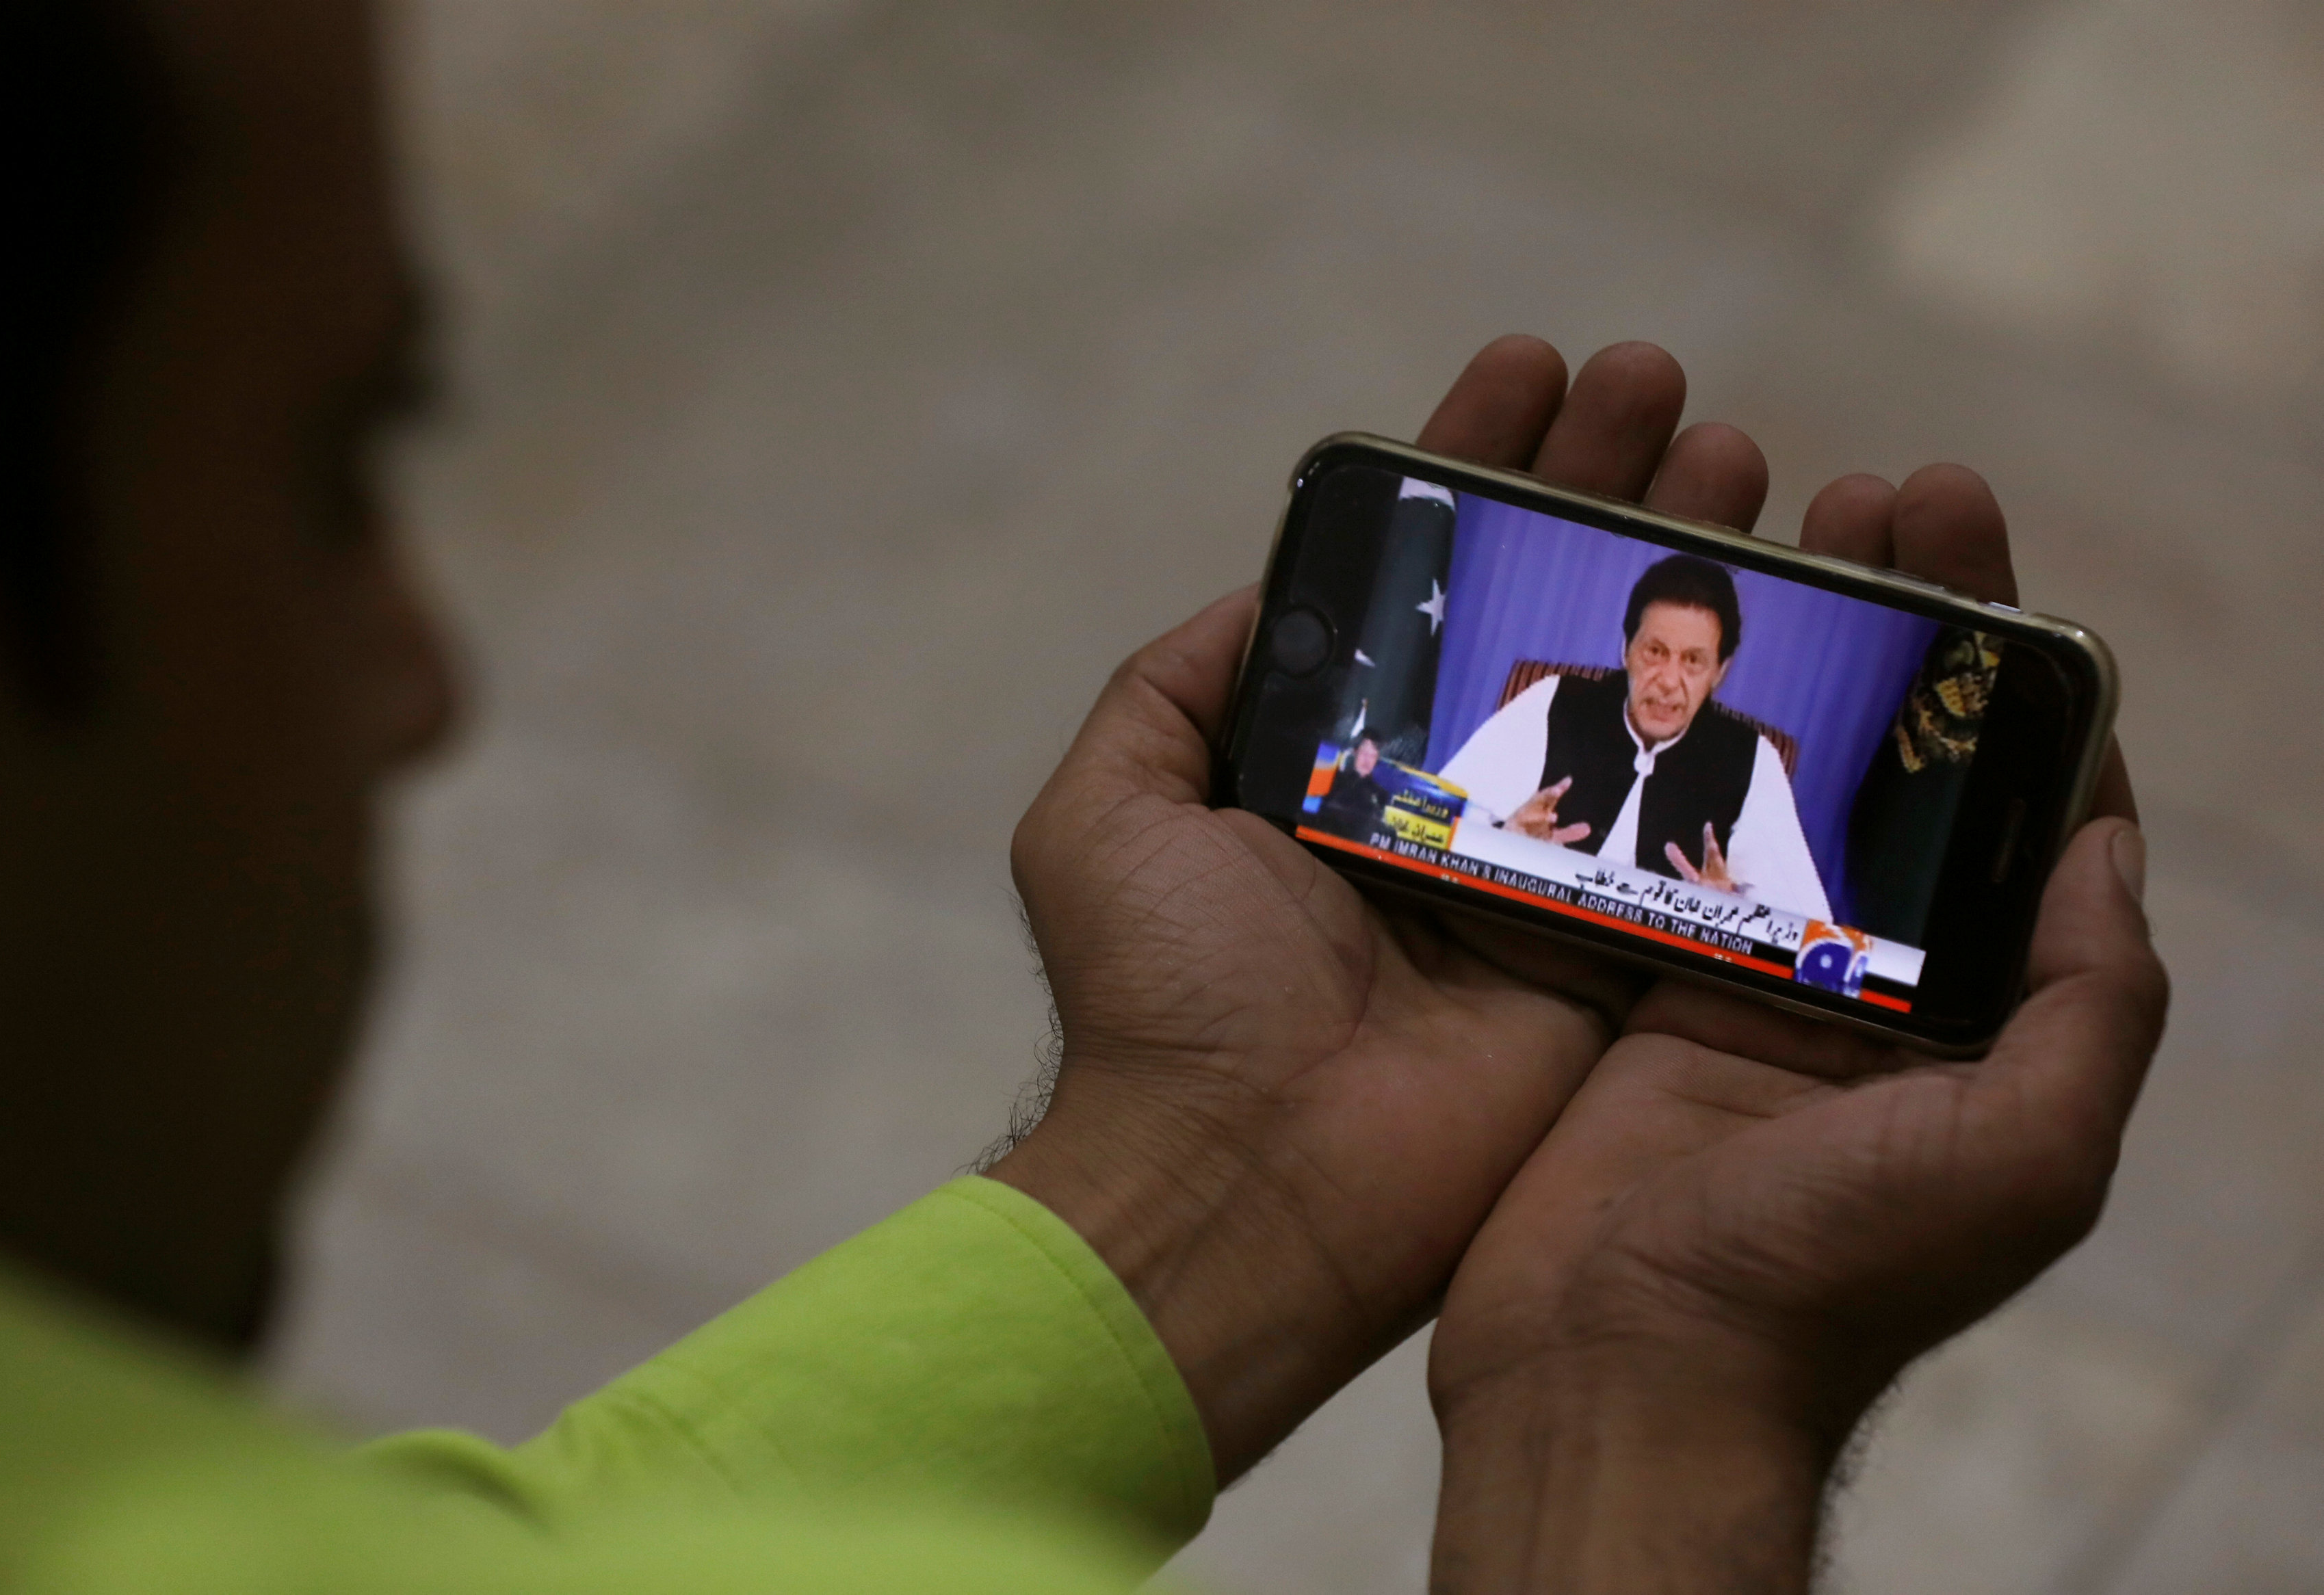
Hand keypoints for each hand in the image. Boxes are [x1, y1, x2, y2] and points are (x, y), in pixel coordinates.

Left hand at [989, 338, 1775, 1481]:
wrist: (1248, 1182)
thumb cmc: (1165, 996)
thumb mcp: (1111, 810)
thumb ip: (1178, 687)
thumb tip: (1266, 589)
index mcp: (1334, 753)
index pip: (1420, 577)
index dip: (1477, 466)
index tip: (1533, 367)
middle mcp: (1442, 793)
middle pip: (1544, 605)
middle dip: (1605, 488)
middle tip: (1670, 391)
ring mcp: (1539, 869)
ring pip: (1634, 689)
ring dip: (1695, 567)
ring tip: (1746, 459)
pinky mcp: (1617, 952)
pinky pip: (1696, 823)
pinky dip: (1752, 727)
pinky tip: (1811, 616)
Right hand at [1425, 466, 2165, 1593]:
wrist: (1617, 1373)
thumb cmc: (1823, 1274)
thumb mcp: (2021, 1157)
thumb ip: (2092, 1007)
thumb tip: (2110, 844)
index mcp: (1986, 1013)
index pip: (2028, 802)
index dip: (2016, 668)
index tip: (1970, 538)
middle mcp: (1881, 982)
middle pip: (1908, 764)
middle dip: (1907, 621)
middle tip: (1875, 490)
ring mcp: (1751, 975)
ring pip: (1789, 778)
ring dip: (1789, 652)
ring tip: (1767, 525)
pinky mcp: (1636, 983)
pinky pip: (1668, 834)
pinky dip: (1670, 740)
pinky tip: (1651, 645)